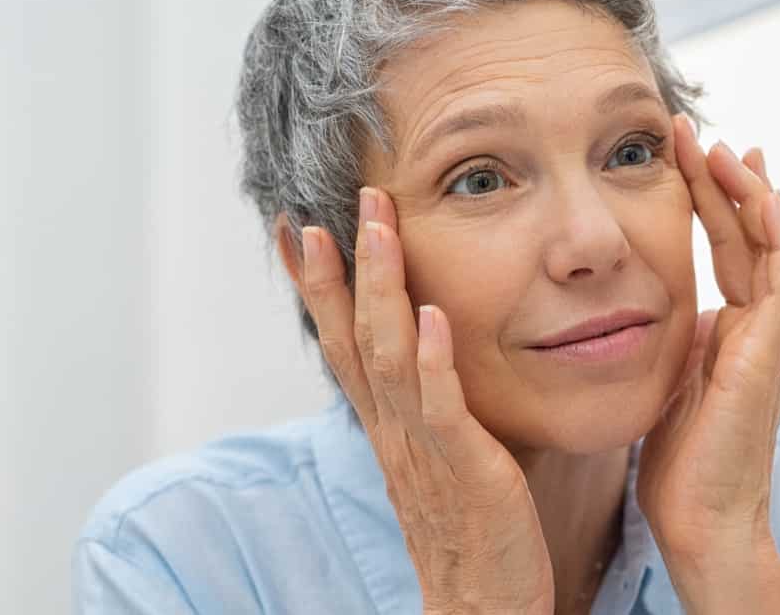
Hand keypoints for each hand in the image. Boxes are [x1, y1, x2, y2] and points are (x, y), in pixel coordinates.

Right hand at [299, 187, 553, 613]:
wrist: (482, 605)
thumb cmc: (473, 528)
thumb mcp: (440, 453)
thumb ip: (430, 402)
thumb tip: (428, 346)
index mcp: (387, 425)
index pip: (341, 342)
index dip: (318, 286)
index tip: (298, 227)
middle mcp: (392, 430)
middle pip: (351, 338)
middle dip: (340, 269)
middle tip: (331, 204)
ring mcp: (423, 449)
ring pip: (389, 356)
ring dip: (381, 289)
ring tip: (378, 228)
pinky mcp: (466, 469)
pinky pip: (442, 408)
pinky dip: (434, 360)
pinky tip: (434, 315)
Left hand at [637, 115, 779, 612]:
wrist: (701, 519)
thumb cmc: (679, 464)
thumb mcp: (667, 380)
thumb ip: (670, 339)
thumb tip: (646, 305)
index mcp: (731, 332)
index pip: (727, 248)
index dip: (709, 199)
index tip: (686, 153)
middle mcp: (757, 328)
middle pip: (749, 236)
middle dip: (725, 180)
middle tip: (698, 131)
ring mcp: (770, 340)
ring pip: (774, 248)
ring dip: (751, 195)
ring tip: (725, 148)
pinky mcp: (771, 354)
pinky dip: (778, 236)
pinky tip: (763, 197)